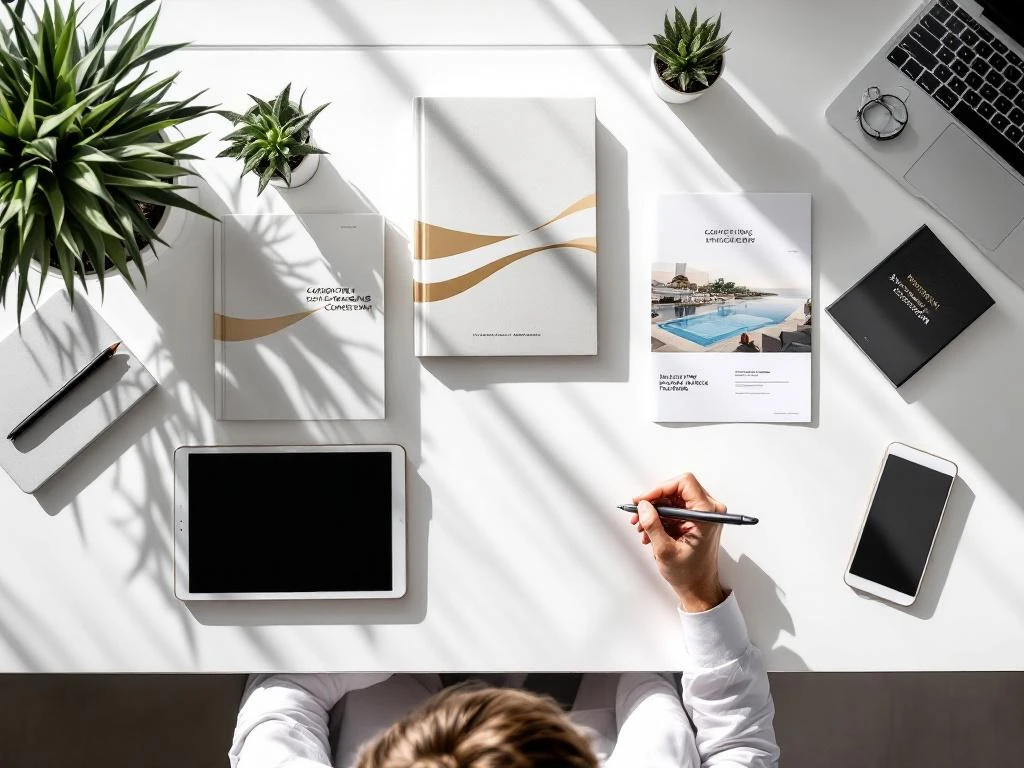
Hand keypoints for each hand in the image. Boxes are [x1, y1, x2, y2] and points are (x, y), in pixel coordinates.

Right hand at [630, 473, 726, 612]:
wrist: (699, 589)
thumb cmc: (689, 574)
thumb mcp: (665, 551)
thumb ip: (653, 525)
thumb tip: (643, 505)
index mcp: (707, 514)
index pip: (684, 483)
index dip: (660, 488)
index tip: (644, 501)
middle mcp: (709, 510)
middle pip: (676, 489)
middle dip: (654, 501)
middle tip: (637, 513)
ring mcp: (703, 514)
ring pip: (673, 499)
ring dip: (654, 511)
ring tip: (640, 526)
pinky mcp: (696, 519)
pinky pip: (674, 509)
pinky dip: (660, 517)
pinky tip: (649, 531)